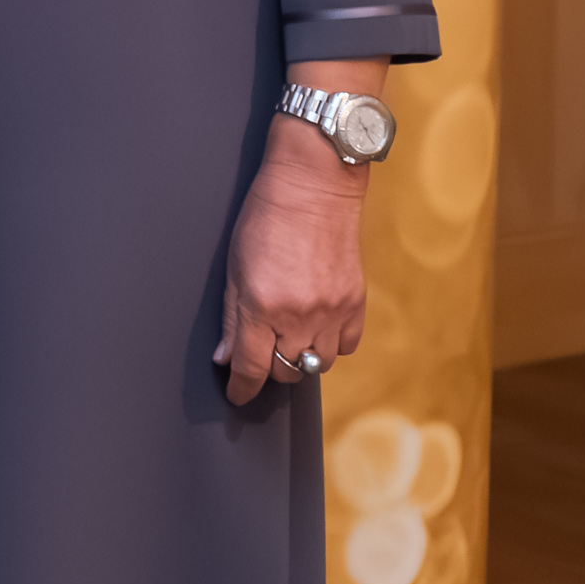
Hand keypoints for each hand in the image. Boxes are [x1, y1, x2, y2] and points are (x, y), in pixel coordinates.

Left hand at [214, 121, 368, 406]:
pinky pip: (346, 346)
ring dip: (299, 359)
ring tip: (286, 340)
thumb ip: (232, 317)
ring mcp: (332, 311)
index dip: (242, 388)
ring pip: (317, 365)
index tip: (236, 396)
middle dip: (267, 370)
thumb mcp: (234, 266)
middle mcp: (299, 315)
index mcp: (262, 306)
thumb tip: (227, 358)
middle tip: (258, 355)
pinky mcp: (357, 304)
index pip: (252, 368)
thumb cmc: (265, 218)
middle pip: (285, 371)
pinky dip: (329, 344)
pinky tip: (316, 328)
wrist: (314, 187)